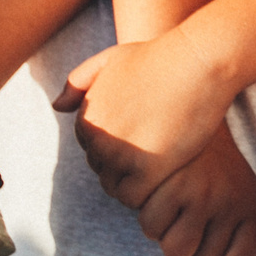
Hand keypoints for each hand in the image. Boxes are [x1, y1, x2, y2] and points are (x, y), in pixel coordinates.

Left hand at [54, 37, 242, 214]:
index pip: (94, 152)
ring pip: (118, 189)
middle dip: (128, 166)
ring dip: (139, 183)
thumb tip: (58, 106)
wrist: (197, 61)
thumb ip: (80, 81)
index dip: (122, 146)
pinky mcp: (146, 168)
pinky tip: (167, 174)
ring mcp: (120, 155)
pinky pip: (135, 199)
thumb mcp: (112, 59)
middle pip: (105, 172)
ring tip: (164, 162)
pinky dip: (149, 194)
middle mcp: (97, 139)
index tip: (146, 133)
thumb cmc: (160, 57)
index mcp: (86, 118)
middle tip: (159, 147)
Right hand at [131, 125, 255, 255]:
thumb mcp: (234, 189)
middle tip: (182, 219)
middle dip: (188, 248)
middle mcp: (231, 204)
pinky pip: (152, 227)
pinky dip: (149, 217)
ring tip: (170, 206)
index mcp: (249, 207)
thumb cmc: (209, 158)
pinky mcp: (173, 186)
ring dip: (167, 235)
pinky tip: (155, 194)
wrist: (192, 103)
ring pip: (174, 250)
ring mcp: (203, 196)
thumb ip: (231, 234)